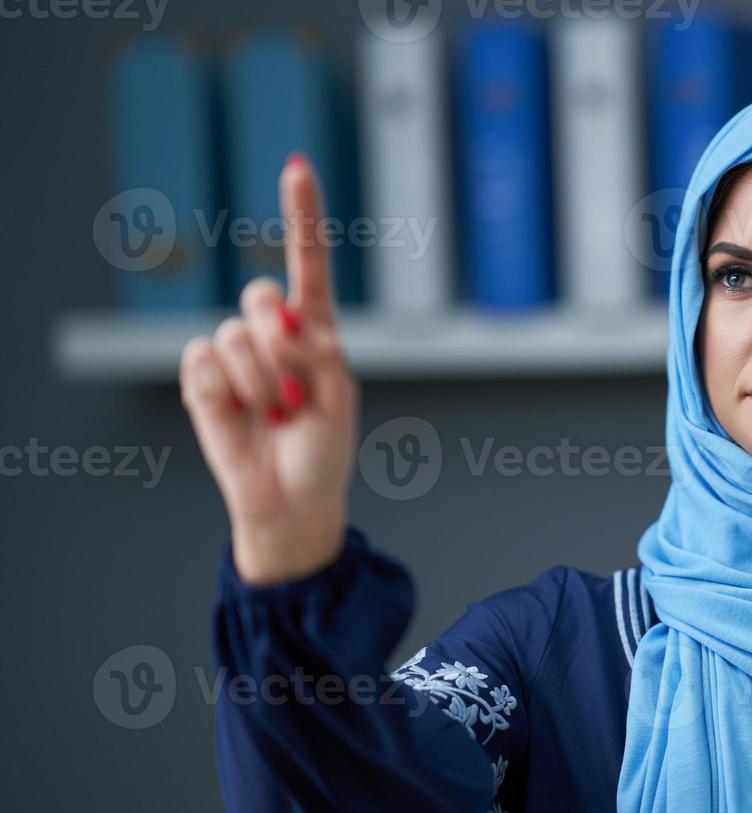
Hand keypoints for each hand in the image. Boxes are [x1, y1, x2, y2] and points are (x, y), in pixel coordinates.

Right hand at [179, 154, 358, 583]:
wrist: (291, 498)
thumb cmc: (323, 450)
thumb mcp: (341, 398)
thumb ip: (321, 352)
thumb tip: (283, 319)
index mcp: (314, 328)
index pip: (307, 261)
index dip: (301, 215)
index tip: (297, 167)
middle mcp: (272, 331)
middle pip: (261, 295)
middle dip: (281, 343)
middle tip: (296, 394)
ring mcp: (234, 352)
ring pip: (236, 335)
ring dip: (262, 383)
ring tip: (276, 414)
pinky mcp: (202, 377)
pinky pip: (204, 361)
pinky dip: (228, 392)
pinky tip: (241, 416)